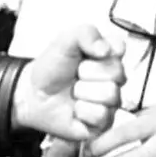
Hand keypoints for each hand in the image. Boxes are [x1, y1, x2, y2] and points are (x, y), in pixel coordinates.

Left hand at [13, 24, 126, 140]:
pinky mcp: (103, 122)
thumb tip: (106, 48)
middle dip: (88, 72)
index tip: (88, 53)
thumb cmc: (52, 67)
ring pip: (110, 94)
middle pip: (117, 72)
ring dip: (83, 92)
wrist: (35, 94)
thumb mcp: (64, 41)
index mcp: (108, 54)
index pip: (120, 47)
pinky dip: (82, 111)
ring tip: (74, 92)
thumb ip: (86, 34)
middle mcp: (114, 77)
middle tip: (76, 74)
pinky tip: (76, 109)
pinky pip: (102, 115)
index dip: (104, 51)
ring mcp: (110, 100)